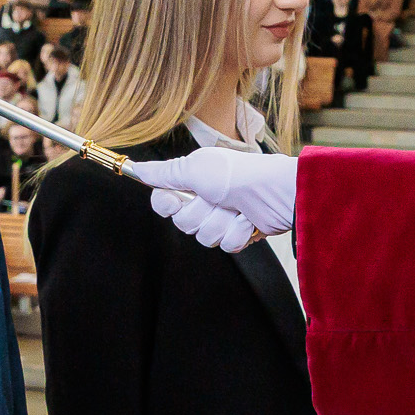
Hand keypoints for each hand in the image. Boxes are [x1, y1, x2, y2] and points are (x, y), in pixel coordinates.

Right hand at [129, 149, 297, 251]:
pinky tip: (249, 221)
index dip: (167, 205)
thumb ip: (164, 173)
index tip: (176, 199)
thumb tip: (138, 168)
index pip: (163, 202)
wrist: (276, 193)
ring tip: (237, 209)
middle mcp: (205, 199)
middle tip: (218, 199)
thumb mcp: (196, 168)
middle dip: (201, 213)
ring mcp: (222, 217)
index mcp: (192, 181)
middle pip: (182, 223)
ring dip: (222, 223)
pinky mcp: (239, 233)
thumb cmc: (238, 175)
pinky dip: (238, 233)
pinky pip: (226, 245)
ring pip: (204, 237)